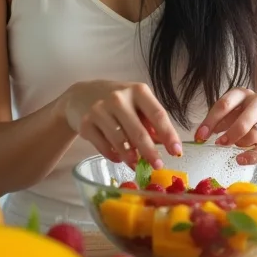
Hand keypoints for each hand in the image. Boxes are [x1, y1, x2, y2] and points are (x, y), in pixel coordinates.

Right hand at [63, 80, 182, 168]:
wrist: (80, 95)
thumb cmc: (115, 100)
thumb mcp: (135, 102)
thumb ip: (150, 120)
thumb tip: (164, 143)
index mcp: (138, 91)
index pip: (158, 114)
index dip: (169, 135)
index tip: (176, 152)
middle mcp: (118, 98)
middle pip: (139, 131)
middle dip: (150, 152)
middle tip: (158, 166)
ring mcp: (100, 110)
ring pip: (120, 141)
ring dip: (131, 157)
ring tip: (137, 165)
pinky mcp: (85, 124)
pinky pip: (104, 146)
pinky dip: (114, 156)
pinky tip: (120, 159)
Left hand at [194, 88, 256, 154]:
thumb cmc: (244, 114)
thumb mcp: (231, 112)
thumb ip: (217, 121)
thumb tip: (200, 135)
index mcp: (242, 93)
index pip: (224, 105)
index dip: (211, 121)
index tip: (200, 136)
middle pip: (244, 120)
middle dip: (229, 134)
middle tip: (219, 143)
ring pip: (254, 134)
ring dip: (240, 143)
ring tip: (234, 146)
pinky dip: (251, 156)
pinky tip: (240, 159)